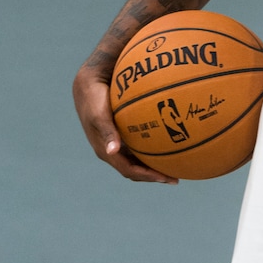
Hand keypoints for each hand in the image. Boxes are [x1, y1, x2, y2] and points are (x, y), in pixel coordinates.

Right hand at [72, 67, 178, 183]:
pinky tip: (167, 142)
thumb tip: (112, 151)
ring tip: (173, 165)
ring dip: (153, 165)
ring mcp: (117, 142)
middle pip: (135, 169)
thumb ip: (107, 131)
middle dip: (153, 176)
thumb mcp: (100, 115)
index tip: (165, 178)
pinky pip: (138, 145)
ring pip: (137, 160)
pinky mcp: (121, 133)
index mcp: (106, 151)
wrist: (88, 85)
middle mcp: (112, 150)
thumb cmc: (94, 99)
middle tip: (175, 178)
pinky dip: (151, 149)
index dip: (147, 176)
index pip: (129, 170)